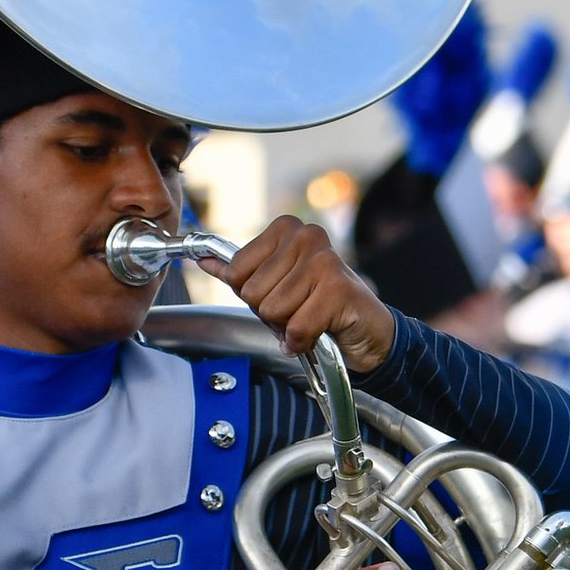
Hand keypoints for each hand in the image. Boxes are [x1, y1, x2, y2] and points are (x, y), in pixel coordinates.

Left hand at [203, 216, 396, 374]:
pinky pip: (296, 327)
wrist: (366, 330)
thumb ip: (238, 272)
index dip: (252, 294)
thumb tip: (202, 259)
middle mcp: (305, 236)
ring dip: (288, 327)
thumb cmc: (317, 305)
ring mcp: (324, 260)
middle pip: (252, 293)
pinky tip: (320, 331)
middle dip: (271, 313)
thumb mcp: (271, 285)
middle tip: (299, 309)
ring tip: (310, 317)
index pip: (236, 271)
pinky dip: (302, 341)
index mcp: (285, 229)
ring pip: (272, 311)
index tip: (279, 293)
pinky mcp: (338, 288)